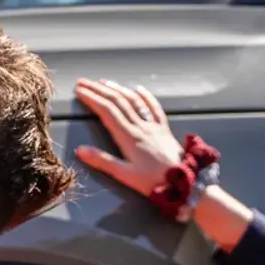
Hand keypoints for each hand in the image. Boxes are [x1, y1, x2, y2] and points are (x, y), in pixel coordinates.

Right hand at [73, 78, 186, 194]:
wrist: (185, 181)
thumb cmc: (153, 182)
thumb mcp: (125, 175)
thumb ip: (102, 161)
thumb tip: (80, 150)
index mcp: (128, 137)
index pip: (106, 111)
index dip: (92, 98)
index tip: (79, 91)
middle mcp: (140, 126)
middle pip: (117, 102)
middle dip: (99, 90)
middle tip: (84, 82)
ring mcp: (153, 126)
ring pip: (133, 101)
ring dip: (117, 89)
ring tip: (103, 82)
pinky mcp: (164, 129)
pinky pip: (154, 107)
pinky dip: (145, 96)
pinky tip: (138, 88)